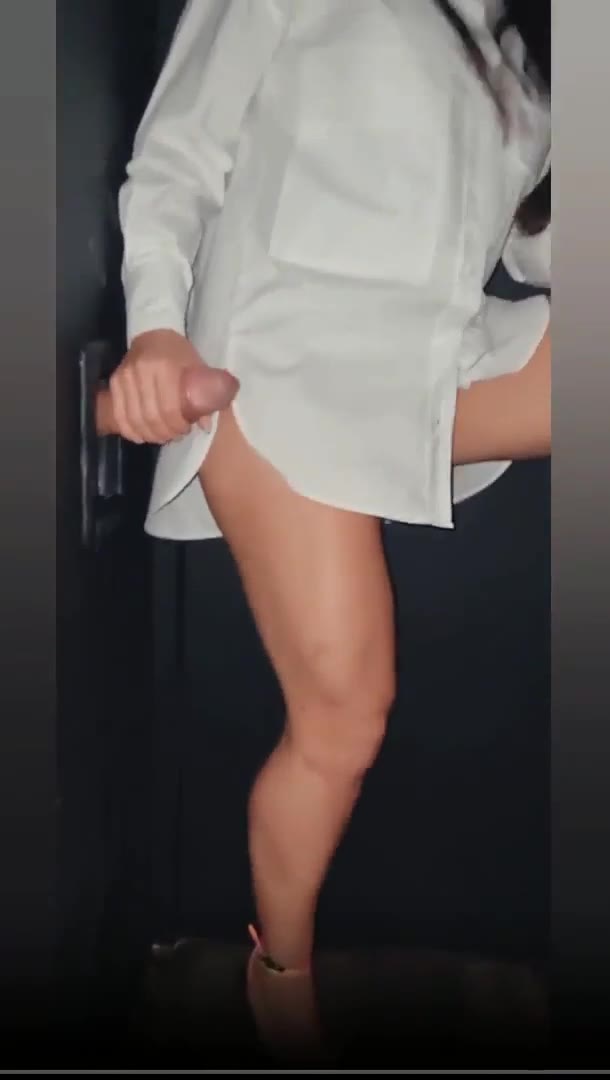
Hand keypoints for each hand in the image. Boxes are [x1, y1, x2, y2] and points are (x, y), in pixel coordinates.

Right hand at [109, 329, 237, 443]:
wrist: (153, 335)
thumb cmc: (179, 354)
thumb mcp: (197, 369)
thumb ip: (204, 396)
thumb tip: (205, 427)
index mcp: (164, 367)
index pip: (168, 409)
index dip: (177, 426)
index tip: (186, 428)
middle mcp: (140, 371)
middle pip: (150, 417)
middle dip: (165, 432)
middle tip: (175, 435)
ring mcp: (124, 377)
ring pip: (134, 419)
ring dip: (149, 434)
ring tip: (162, 436)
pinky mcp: (114, 383)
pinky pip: (119, 415)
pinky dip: (130, 430)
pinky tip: (142, 435)